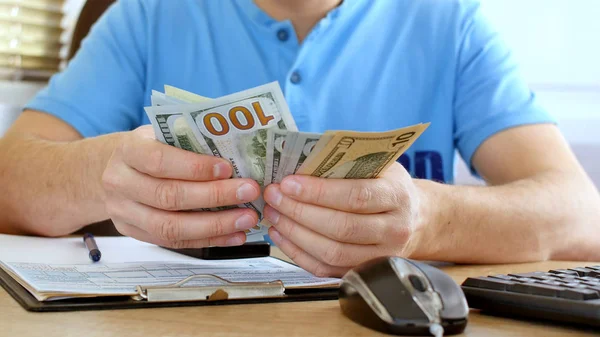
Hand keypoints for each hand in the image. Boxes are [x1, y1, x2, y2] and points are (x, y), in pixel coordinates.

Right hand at [101, 126, 259, 247]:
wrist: (112, 168)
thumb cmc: (150, 147)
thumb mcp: (162, 134)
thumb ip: (190, 141)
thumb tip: (239, 154)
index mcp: (128, 150)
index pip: (159, 160)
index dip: (195, 167)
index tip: (228, 168)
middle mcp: (119, 183)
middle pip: (168, 197)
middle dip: (214, 196)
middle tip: (249, 192)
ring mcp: (123, 212)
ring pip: (170, 227)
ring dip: (215, 225)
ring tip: (246, 219)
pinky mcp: (134, 233)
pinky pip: (174, 242)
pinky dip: (209, 240)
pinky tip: (234, 235)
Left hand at [263, 162, 423, 276]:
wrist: (416, 218)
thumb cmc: (388, 185)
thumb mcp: (379, 165)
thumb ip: (347, 163)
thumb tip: (299, 162)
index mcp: (397, 196)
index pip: (356, 196)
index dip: (319, 192)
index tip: (288, 183)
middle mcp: (393, 230)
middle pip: (341, 227)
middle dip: (300, 212)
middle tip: (273, 196)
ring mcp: (380, 256)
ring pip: (332, 252)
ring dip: (295, 234)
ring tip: (273, 214)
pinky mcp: (363, 272)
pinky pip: (326, 269)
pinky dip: (298, 254)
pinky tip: (282, 235)